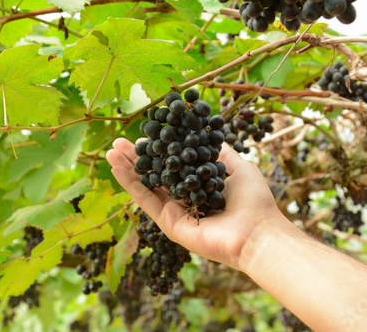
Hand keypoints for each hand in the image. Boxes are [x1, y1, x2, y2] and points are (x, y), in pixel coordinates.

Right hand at [106, 138, 280, 269]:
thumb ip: (219, 153)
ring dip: (128, 169)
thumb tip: (207, 135)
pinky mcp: (169, 223)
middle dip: (137, 158)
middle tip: (119, 142)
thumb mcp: (238, 166)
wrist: (256, 231)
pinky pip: (146, 200)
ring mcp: (175, 212)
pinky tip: (117, 169)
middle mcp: (185, 199)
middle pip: (155, 175)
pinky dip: (130, 184)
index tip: (146, 135)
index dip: (159, 150)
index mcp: (200, 186)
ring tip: (111, 151)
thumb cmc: (253, 200)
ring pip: (146, 186)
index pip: (173, 166)